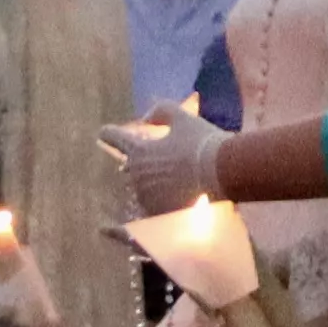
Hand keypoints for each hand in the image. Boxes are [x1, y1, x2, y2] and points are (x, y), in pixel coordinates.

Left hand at [101, 106, 226, 213]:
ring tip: (175, 178)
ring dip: (153, 181)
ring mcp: (147, 196)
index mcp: (139, 150)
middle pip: (131, 166)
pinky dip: (161, 199)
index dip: (110, 133)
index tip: (105, 132)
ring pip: (143, 186)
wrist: (223, 173)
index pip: (114, 138)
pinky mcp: (160, 214)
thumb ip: (160, 112)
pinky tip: (176, 196)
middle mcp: (137, 174)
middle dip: (141, 161)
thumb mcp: (182, 118)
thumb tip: (145, 119)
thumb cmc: (202, 143)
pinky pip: (153, 204)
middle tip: (162, 158)